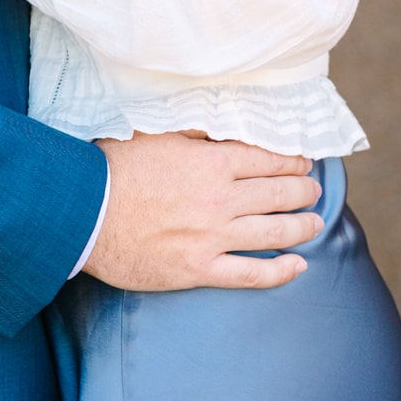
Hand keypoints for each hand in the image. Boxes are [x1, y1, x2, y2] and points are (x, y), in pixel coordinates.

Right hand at [85, 132, 322, 290]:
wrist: (84, 214)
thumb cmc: (115, 168)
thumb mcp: (157, 133)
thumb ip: (196, 131)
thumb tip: (224, 126)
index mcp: (211, 162)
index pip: (267, 159)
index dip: (292, 160)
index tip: (304, 161)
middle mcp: (219, 199)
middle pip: (277, 194)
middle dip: (303, 190)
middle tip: (314, 188)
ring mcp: (212, 237)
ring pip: (273, 232)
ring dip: (301, 225)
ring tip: (315, 221)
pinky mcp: (199, 269)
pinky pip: (251, 274)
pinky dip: (281, 272)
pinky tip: (298, 266)